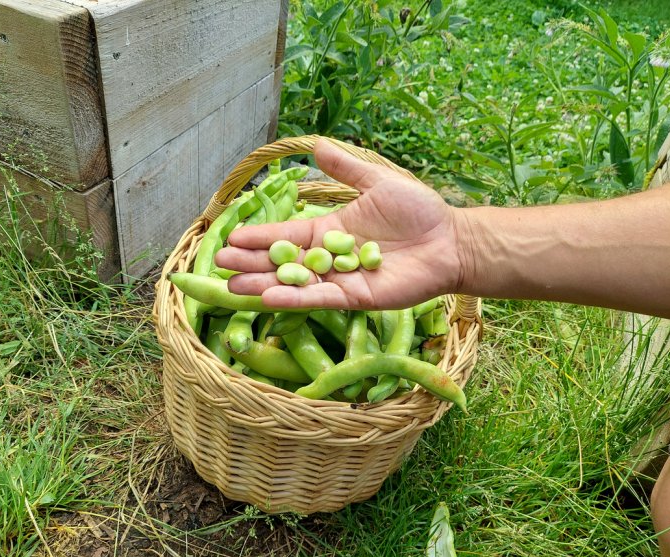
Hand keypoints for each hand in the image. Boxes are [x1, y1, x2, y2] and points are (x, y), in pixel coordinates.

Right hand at [214, 138, 463, 309]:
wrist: (450, 240)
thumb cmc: (418, 212)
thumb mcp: (377, 182)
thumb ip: (346, 169)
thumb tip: (316, 145)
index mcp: (330, 231)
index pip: (286, 234)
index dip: (259, 236)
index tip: (231, 236)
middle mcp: (330, 257)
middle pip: (282, 261)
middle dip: (251, 262)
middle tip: (219, 263)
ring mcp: (341, 280)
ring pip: (295, 282)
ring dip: (263, 284)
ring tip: (232, 285)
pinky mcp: (356, 297)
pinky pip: (321, 298)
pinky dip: (296, 298)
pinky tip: (268, 297)